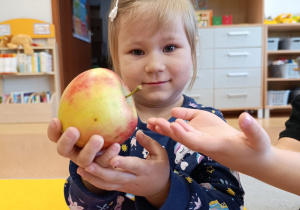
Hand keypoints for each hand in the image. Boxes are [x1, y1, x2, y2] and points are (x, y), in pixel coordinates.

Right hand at [47, 118, 120, 193]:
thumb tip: (86, 86)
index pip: (55, 137)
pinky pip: (104, 162)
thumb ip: (89, 113)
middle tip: (74, 130)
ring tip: (98, 138)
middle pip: (64, 150)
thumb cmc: (99, 129)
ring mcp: (87, 163)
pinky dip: (109, 155)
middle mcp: (74, 154)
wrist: (113, 149)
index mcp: (68, 142)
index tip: (56, 120)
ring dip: (90, 150)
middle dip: (67, 141)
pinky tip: (116, 145)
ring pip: (85, 160)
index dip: (53, 131)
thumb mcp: (93, 121)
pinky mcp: (102, 168)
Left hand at [77, 130, 169, 207]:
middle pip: (116, 178)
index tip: (112, 159)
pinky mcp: (120, 187)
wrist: (158, 189)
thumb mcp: (161, 154)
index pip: (134, 166)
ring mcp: (125, 185)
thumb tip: (138, 131)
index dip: (123, 163)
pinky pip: (105, 186)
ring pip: (108, 184)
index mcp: (145, 169)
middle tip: (88, 165)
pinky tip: (83, 172)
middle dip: (101, 172)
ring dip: (93, 178)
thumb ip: (150, 143)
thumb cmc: (160, 168)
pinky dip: (93, 181)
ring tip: (80, 169)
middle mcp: (133, 179)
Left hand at [147, 107, 272, 174]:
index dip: (185, 135)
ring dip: (166, 128)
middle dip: (168, 130)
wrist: (251, 156)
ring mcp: (202, 138)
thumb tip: (246, 116)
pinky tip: (165, 119)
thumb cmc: (255, 148)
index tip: (174, 125)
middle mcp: (204, 143)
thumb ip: (251, 129)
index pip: (196, 142)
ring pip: (181, 133)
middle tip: (154, 122)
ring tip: (151, 122)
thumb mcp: (258, 139)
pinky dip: (176, 123)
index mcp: (215, 146)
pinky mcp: (203, 132)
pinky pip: (187, 128)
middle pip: (183, 138)